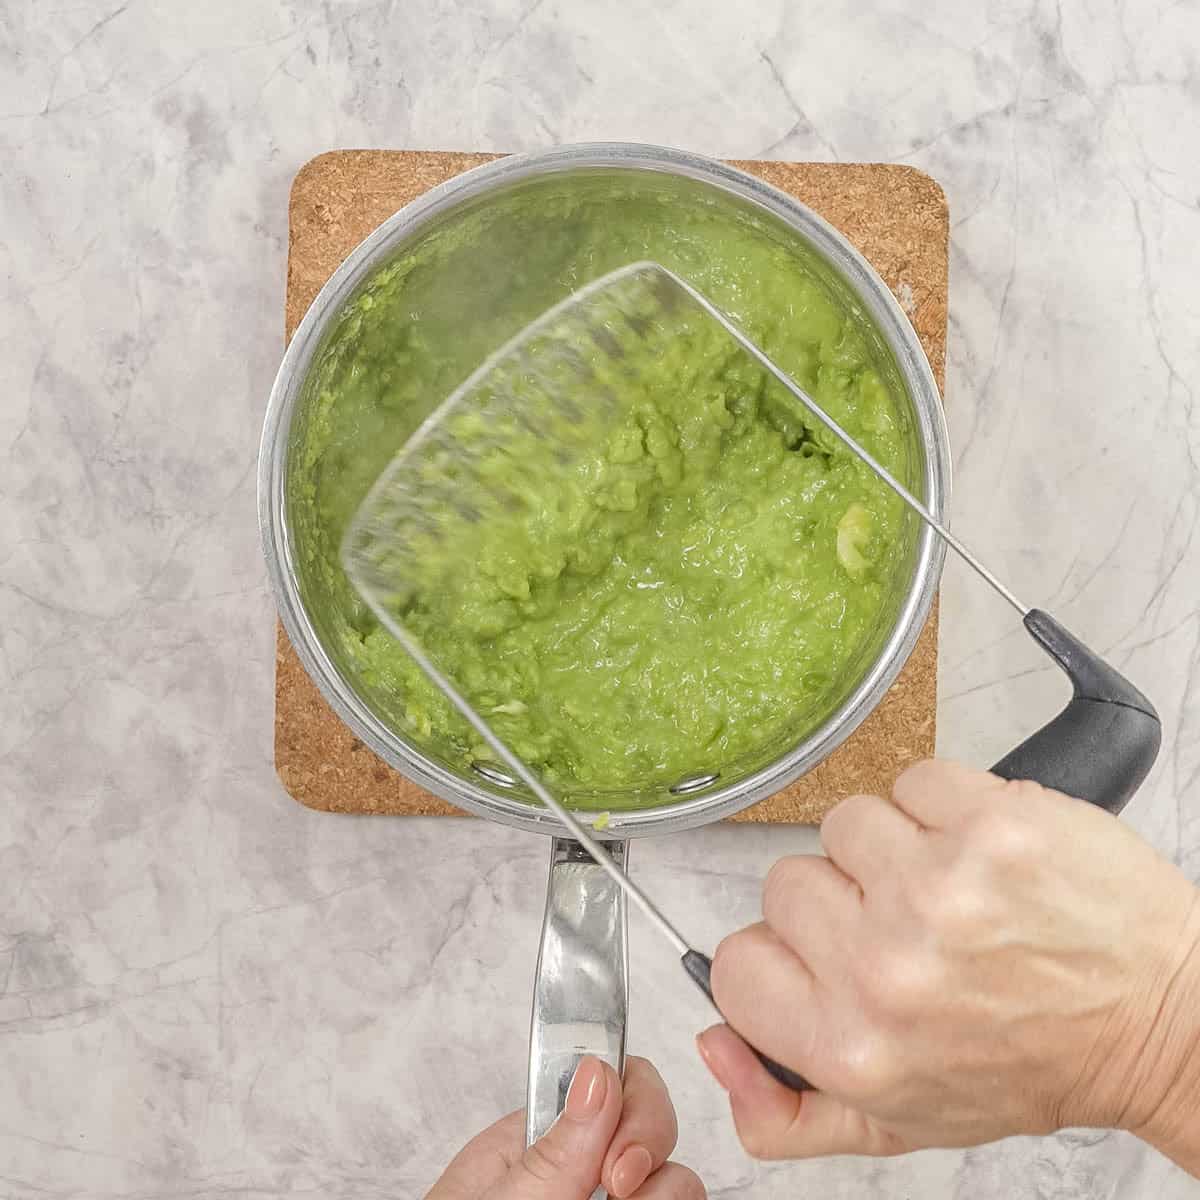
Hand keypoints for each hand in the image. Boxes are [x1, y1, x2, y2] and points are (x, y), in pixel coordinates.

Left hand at [425, 1055, 704, 1198]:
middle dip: (653, 1157)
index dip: (633, 1106)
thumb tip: (598, 1071)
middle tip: (617, 1197)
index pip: (609, 1082)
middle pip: (654, 1130)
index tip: (620, 1163)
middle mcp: (578, 1172)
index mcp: (535, 1141)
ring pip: (676, 1186)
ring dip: (663, 1198)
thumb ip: (553, 1151)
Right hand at [699, 760, 1199, 1166]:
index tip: (828, 957)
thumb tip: (714, 1045)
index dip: (781, 956)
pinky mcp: (989, 821)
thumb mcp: (903, 1124)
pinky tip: (980, 854)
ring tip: (949, 890)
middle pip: (786, 882)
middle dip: (842, 899)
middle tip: (908, 931)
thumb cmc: (1036, 1064)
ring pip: (846, 824)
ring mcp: (937, 885)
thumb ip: (785, 1112)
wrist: (1161, 1016)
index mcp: (853, 1046)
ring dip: (892, 848)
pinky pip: (912, 781)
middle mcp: (886, 967)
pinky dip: (943, 807)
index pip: (736, 966)